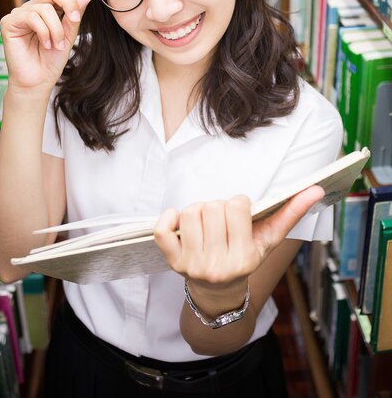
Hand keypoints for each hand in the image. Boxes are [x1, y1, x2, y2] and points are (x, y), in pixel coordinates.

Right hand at [0, 0, 95, 91]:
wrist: (39, 81)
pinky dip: (44, 32)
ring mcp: (20, 14)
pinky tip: (45, 45)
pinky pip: (32, 17)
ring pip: (44, 8)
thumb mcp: (69, 35)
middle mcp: (33, 9)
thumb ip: (75, 15)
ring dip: (56, 29)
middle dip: (68, 3)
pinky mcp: (9, 22)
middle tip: (75, 19)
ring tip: (56, 45)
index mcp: (48, 11)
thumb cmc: (51, 60)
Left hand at [154, 186, 323, 287]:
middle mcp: (218, 265)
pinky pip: (162, 230)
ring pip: (189, 212)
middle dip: (218, 206)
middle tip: (222, 220)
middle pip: (212, 207)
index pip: (236, 205)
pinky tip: (179, 220)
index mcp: (244, 258)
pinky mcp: (173, 262)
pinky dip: (168, 218)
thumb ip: (292, 212)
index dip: (238, 203)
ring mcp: (192, 265)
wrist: (219, 292)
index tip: (240, 214)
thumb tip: (317, 188)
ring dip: (197, 210)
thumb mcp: (270, 240)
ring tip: (206, 223)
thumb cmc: (246, 257)